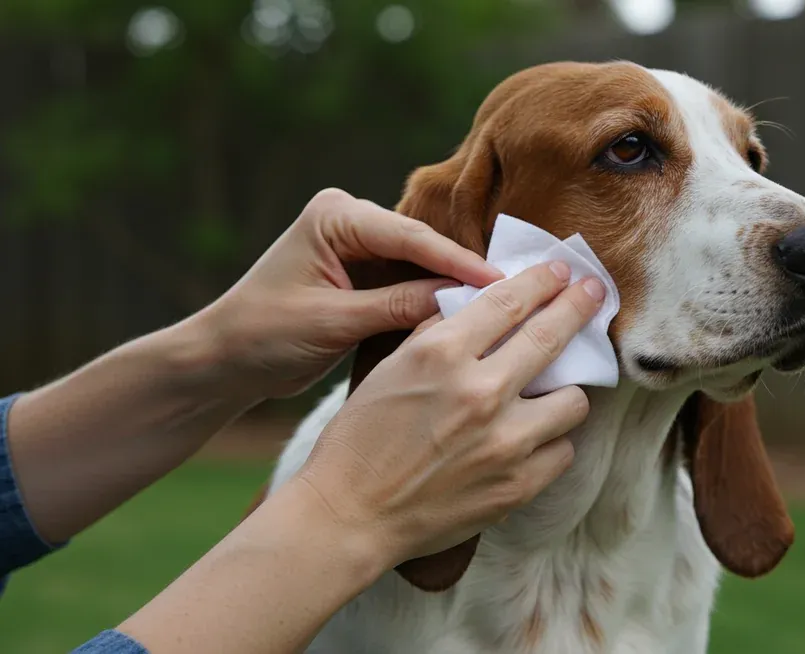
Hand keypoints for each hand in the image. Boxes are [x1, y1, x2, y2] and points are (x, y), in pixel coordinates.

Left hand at [192, 188, 502, 399]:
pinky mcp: (366, 274)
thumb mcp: (333, 322)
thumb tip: (461, 301)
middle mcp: (350, 220)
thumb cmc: (263, 336)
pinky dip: (435, 301)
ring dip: (455, 287)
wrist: (224, 360)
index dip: (458, 261)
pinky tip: (473, 317)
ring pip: (422, 264)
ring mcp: (360, 246)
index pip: (410, 237)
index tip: (501, 283)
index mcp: (335, 217)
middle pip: (423, 245)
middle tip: (519, 291)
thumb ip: (396, 306)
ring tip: (506, 305)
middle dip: (464, 271)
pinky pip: (412, 282)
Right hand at [291, 261, 606, 566]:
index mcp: (442, 355)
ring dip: (567, 391)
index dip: (541, 281)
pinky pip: (563, 452)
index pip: (508, 301)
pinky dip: (552, 443)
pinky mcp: (517, 485)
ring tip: (554, 392)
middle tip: (595, 291)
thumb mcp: (390, 367)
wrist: (351, 514)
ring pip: (574, 401)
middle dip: (580, 306)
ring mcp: (505, 442)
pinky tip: (535, 440)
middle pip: (552, 336)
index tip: (560, 271)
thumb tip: (481, 304)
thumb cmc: (361, 439)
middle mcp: (480, 393)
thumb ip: (438, 332)